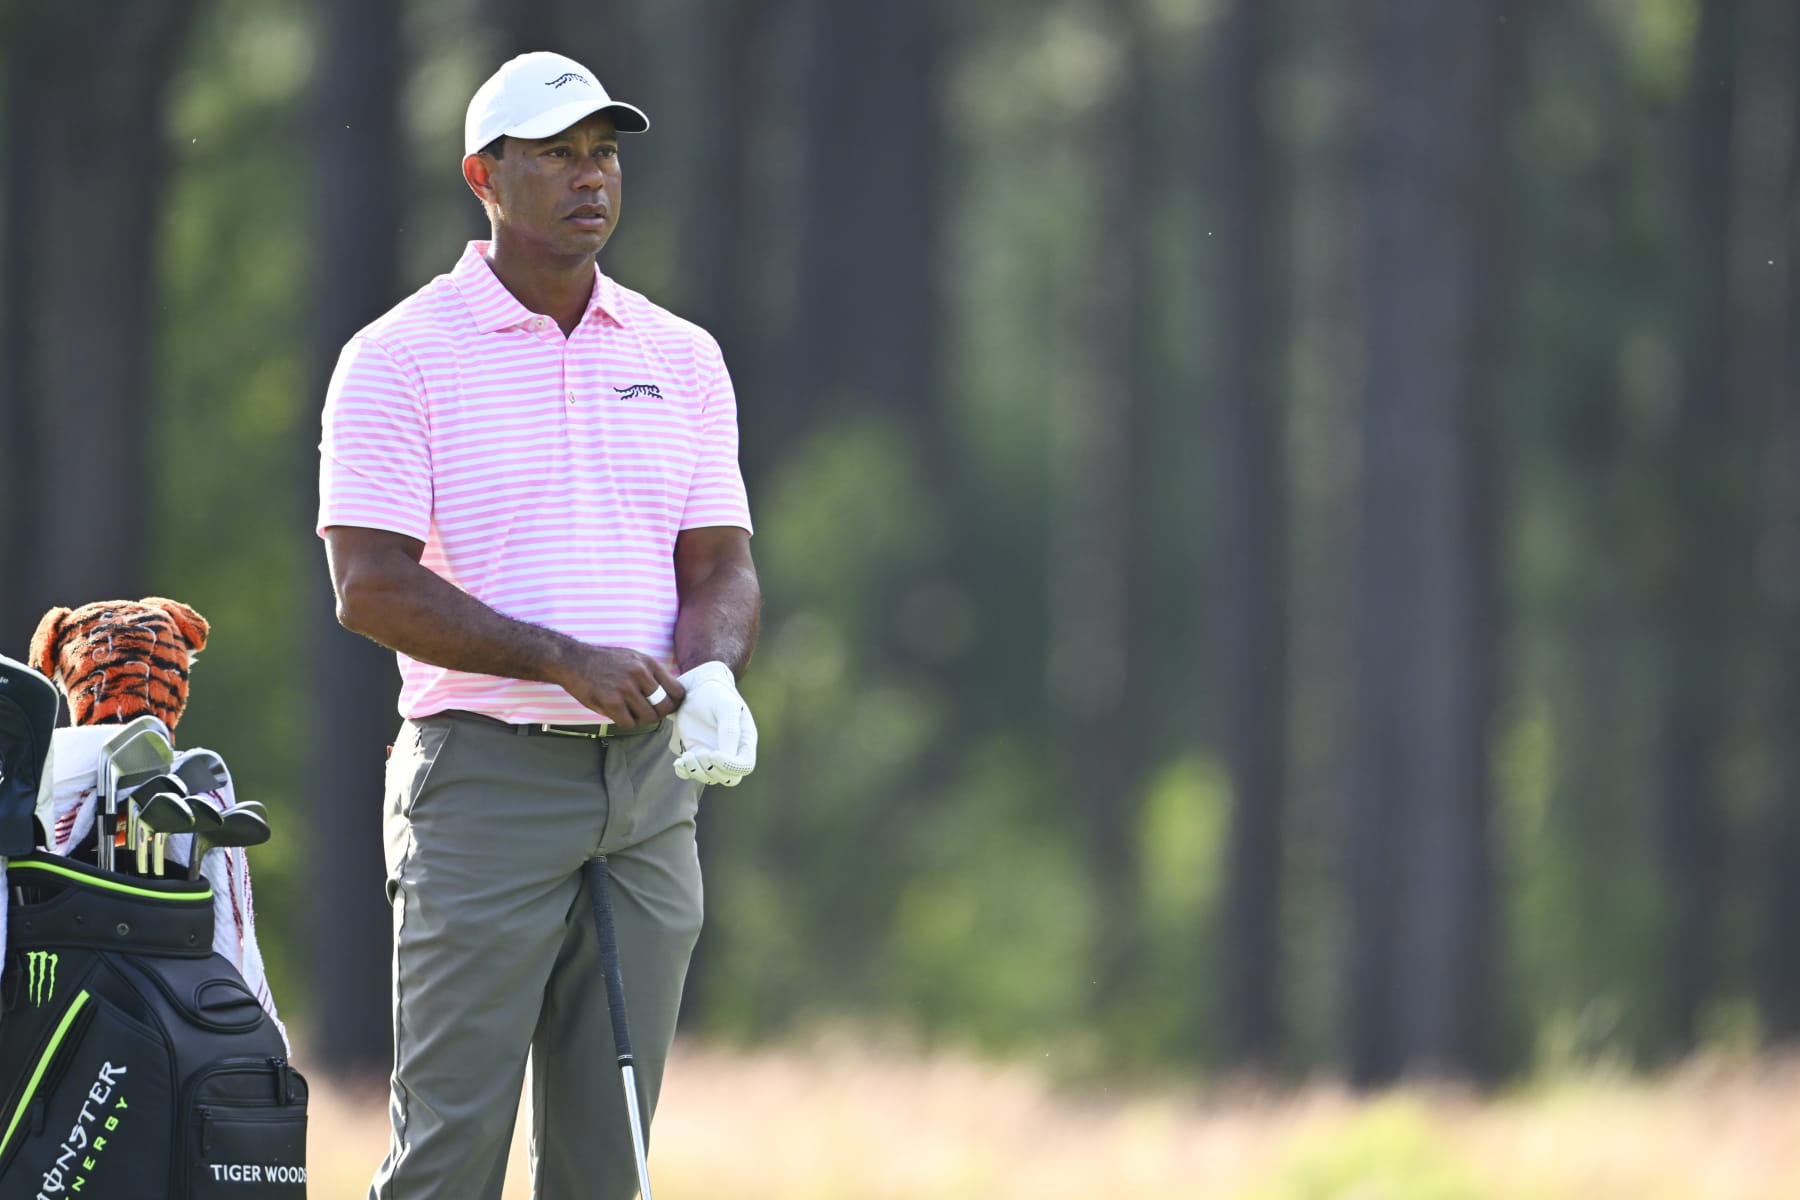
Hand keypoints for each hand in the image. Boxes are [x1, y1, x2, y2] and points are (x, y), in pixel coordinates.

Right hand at [561, 646, 682, 727]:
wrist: (574, 661)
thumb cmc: (605, 662)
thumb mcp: (634, 658)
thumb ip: (652, 674)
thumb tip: (670, 696)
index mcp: (648, 663)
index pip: (677, 690)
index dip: (675, 703)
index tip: (668, 706)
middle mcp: (639, 674)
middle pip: (665, 707)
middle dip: (658, 714)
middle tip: (648, 712)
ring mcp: (625, 689)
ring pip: (648, 717)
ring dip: (641, 719)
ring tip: (631, 712)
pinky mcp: (611, 702)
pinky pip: (629, 723)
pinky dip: (626, 722)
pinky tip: (618, 713)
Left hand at [670, 661, 756, 785]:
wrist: (695, 687)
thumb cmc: (715, 693)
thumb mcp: (725, 706)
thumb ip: (730, 730)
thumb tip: (727, 755)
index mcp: (744, 739)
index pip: (745, 765)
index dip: (731, 766)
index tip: (713, 754)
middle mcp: (731, 750)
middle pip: (729, 778)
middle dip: (712, 771)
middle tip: (698, 754)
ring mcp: (713, 754)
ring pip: (710, 778)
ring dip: (697, 772)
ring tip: (687, 756)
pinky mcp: (696, 753)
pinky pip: (692, 773)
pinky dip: (684, 772)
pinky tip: (679, 763)